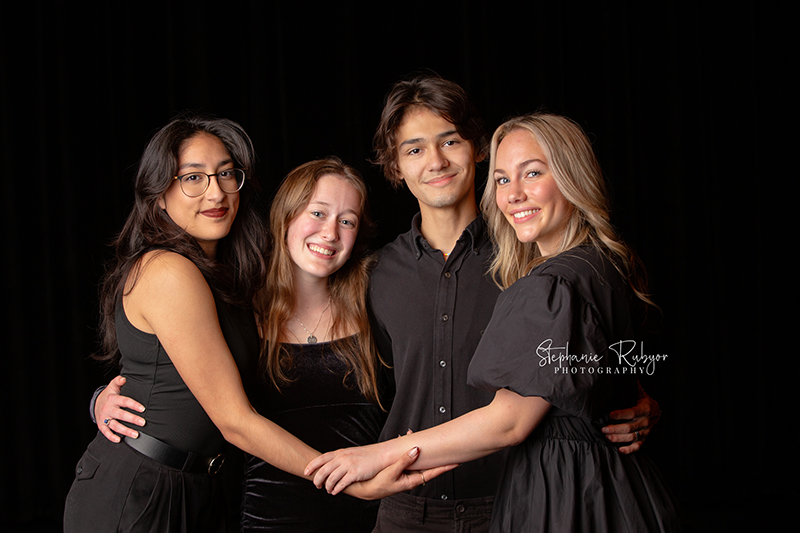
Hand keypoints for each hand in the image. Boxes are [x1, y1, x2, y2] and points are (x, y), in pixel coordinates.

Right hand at [95, 376, 145, 442]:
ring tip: (136, 434)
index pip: (125, 401)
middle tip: (143, 423)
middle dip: (132, 419)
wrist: (96, 402)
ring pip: (115, 425)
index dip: (134, 405)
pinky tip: (119, 440)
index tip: (143, 409)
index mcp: (112, 399)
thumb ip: (118, 381)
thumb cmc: (109, 394)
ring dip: (125, 431)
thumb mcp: (113, 386)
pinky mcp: (101, 425)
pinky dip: (111, 437)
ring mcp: (104, 418)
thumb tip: (124, 378)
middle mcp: (108, 409)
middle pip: (121, 415)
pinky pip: (106, 432)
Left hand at [306, 442, 389, 494]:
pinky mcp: (355, 473)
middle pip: (324, 470)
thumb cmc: (366, 455)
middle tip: (317, 485)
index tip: (306, 472)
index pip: (321, 458)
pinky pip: (341, 483)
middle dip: (317, 479)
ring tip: (328, 490)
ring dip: (327, 486)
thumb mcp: (350, 453)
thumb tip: (329, 465)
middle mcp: (342, 458)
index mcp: (340, 452)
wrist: (381, 455)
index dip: (312, 466)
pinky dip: (336, 489)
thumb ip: (340, 458)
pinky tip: (335, 492)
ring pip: (331, 478)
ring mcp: (349, 465)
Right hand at [343, 447, 457, 500]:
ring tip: (419, 435)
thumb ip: (404, 461)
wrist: (363, 489)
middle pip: (428, 465)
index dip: (445, 467)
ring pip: (417, 459)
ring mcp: (405, 473)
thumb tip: (416, 450)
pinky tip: (405, 439)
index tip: (457, 462)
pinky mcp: (399, 469)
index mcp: (412, 481)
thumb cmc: (376, 485)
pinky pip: (408, 457)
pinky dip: (408, 448)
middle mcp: (411, 477)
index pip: (433, 473)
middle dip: (435, 454)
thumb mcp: (391, 473)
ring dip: (420, 448)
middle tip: (445, 446)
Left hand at [602, 383, 660, 453]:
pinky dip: (629, 450)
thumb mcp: (640, 391)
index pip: (631, 412)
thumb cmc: (644, 399)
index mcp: (644, 408)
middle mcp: (645, 421)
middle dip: (615, 429)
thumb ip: (631, 386)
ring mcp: (645, 431)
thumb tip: (620, 374)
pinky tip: (620, 450)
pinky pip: (638, 446)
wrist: (658, 410)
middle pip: (629, 427)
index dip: (620, 414)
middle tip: (603, 429)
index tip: (610, 414)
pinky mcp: (644, 438)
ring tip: (607, 437)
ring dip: (619, 438)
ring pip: (632, 437)